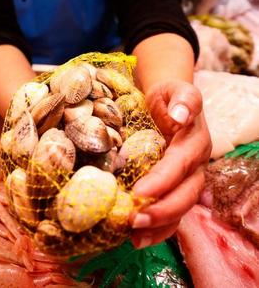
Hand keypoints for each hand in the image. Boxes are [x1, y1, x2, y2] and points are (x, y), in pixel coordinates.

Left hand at [129, 79, 211, 248]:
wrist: (170, 102)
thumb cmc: (168, 96)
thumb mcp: (175, 88)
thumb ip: (184, 98)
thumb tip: (182, 115)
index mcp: (194, 142)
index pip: (179, 165)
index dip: (162, 181)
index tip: (139, 192)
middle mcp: (195, 165)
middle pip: (185, 194)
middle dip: (161, 211)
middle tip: (134, 220)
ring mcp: (188, 180)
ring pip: (180, 209)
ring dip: (159, 226)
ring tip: (134, 237)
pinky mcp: (177, 188)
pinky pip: (173, 214)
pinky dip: (158, 230)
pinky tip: (137, 239)